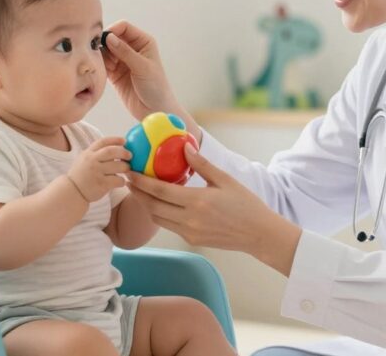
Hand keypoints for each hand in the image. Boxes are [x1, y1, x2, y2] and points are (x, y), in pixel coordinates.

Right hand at [67, 137, 131, 202]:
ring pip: (118, 166)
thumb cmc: (82, 176)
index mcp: (88, 153)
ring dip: (126, 167)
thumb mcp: (84, 160)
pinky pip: (118, 180)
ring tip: (126, 170)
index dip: (115, 140)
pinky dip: (122, 181)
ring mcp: (96, 172)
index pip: (103, 142)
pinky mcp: (101, 184)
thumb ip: (96, 153)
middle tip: (130, 156)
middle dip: (124, 152)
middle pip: (112, 151)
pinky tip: (121, 182)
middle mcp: (91, 161)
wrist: (72, 192)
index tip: (124, 141)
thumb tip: (116, 147)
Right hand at [101, 21, 198, 134]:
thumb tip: (109, 37)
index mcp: (143, 42)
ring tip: (105, 67)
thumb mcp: (142, 67)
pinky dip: (100, 66)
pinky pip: (103, 64)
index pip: (124, 27)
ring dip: (101, 56)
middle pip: (112, 38)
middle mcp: (132, 48)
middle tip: (100, 55)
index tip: (103, 40)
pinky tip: (101, 72)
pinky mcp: (115, 73)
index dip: (113, 30)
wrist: (155, 110)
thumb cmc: (156, 87)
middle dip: (104, 44)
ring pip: (105, 51)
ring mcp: (123, 60)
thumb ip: (125, 52)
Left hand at [126, 144, 301, 274]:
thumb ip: (201, 164)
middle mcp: (190, 219)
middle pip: (152, 206)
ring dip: (146, 204)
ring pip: (157, 218)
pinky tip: (159, 202)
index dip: (141, 181)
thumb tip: (184, 146)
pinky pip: (169, 225)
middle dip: (137, 193)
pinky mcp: (191, 239)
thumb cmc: (245, 204)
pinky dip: (160, 213)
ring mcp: (189, 232)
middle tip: (127, 179)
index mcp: (197, 201)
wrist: (258, 234)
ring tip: (138, 190)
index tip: (130, 172)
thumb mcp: (224, 180)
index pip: (160, 190)